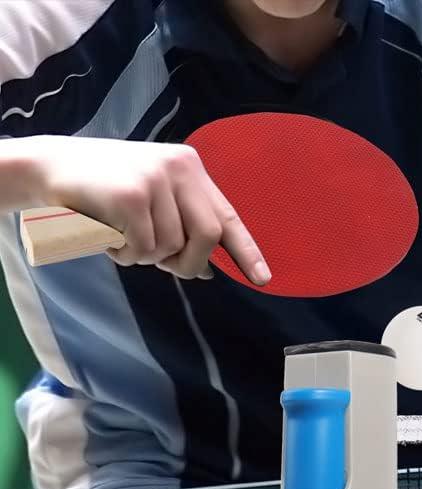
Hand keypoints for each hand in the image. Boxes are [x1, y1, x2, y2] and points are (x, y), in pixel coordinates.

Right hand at [32, 133, 267, 282]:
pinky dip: (126, 254)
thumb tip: (210, 270)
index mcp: (190, 168)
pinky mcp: (131, 194)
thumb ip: (184, 228)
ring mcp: (154, 179)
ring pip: (171, 247)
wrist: (52, 166)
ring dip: (148, 257)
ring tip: (123, 237)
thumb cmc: (107, 190)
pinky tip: (108, 236)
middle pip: (208, 237)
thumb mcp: (155, 202)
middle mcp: (178, 169)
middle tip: (166, 267)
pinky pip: (143, 247)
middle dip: (189, 263)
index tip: (262, 280)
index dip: (246, 252)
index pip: (228, 217)